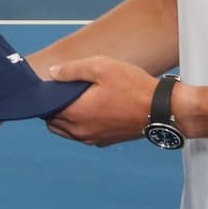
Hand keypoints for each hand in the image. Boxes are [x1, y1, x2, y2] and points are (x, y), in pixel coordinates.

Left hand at [43, 56, 157, 146]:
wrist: (162, 110)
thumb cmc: (133, 87)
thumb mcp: (101, 67)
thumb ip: (72, 70)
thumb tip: (52, 73)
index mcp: (75, 113)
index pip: (46, 109)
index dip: (45, 97)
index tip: (51, 86)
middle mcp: (80, 131)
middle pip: (53, 122)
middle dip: (53, 108)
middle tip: (64, 91)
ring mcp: (93, 138)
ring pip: (67, 131)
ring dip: (66, 118)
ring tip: (78, 100)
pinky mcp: (105, 141)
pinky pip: (83, 135)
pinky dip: (80, 125)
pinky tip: (93, 109)